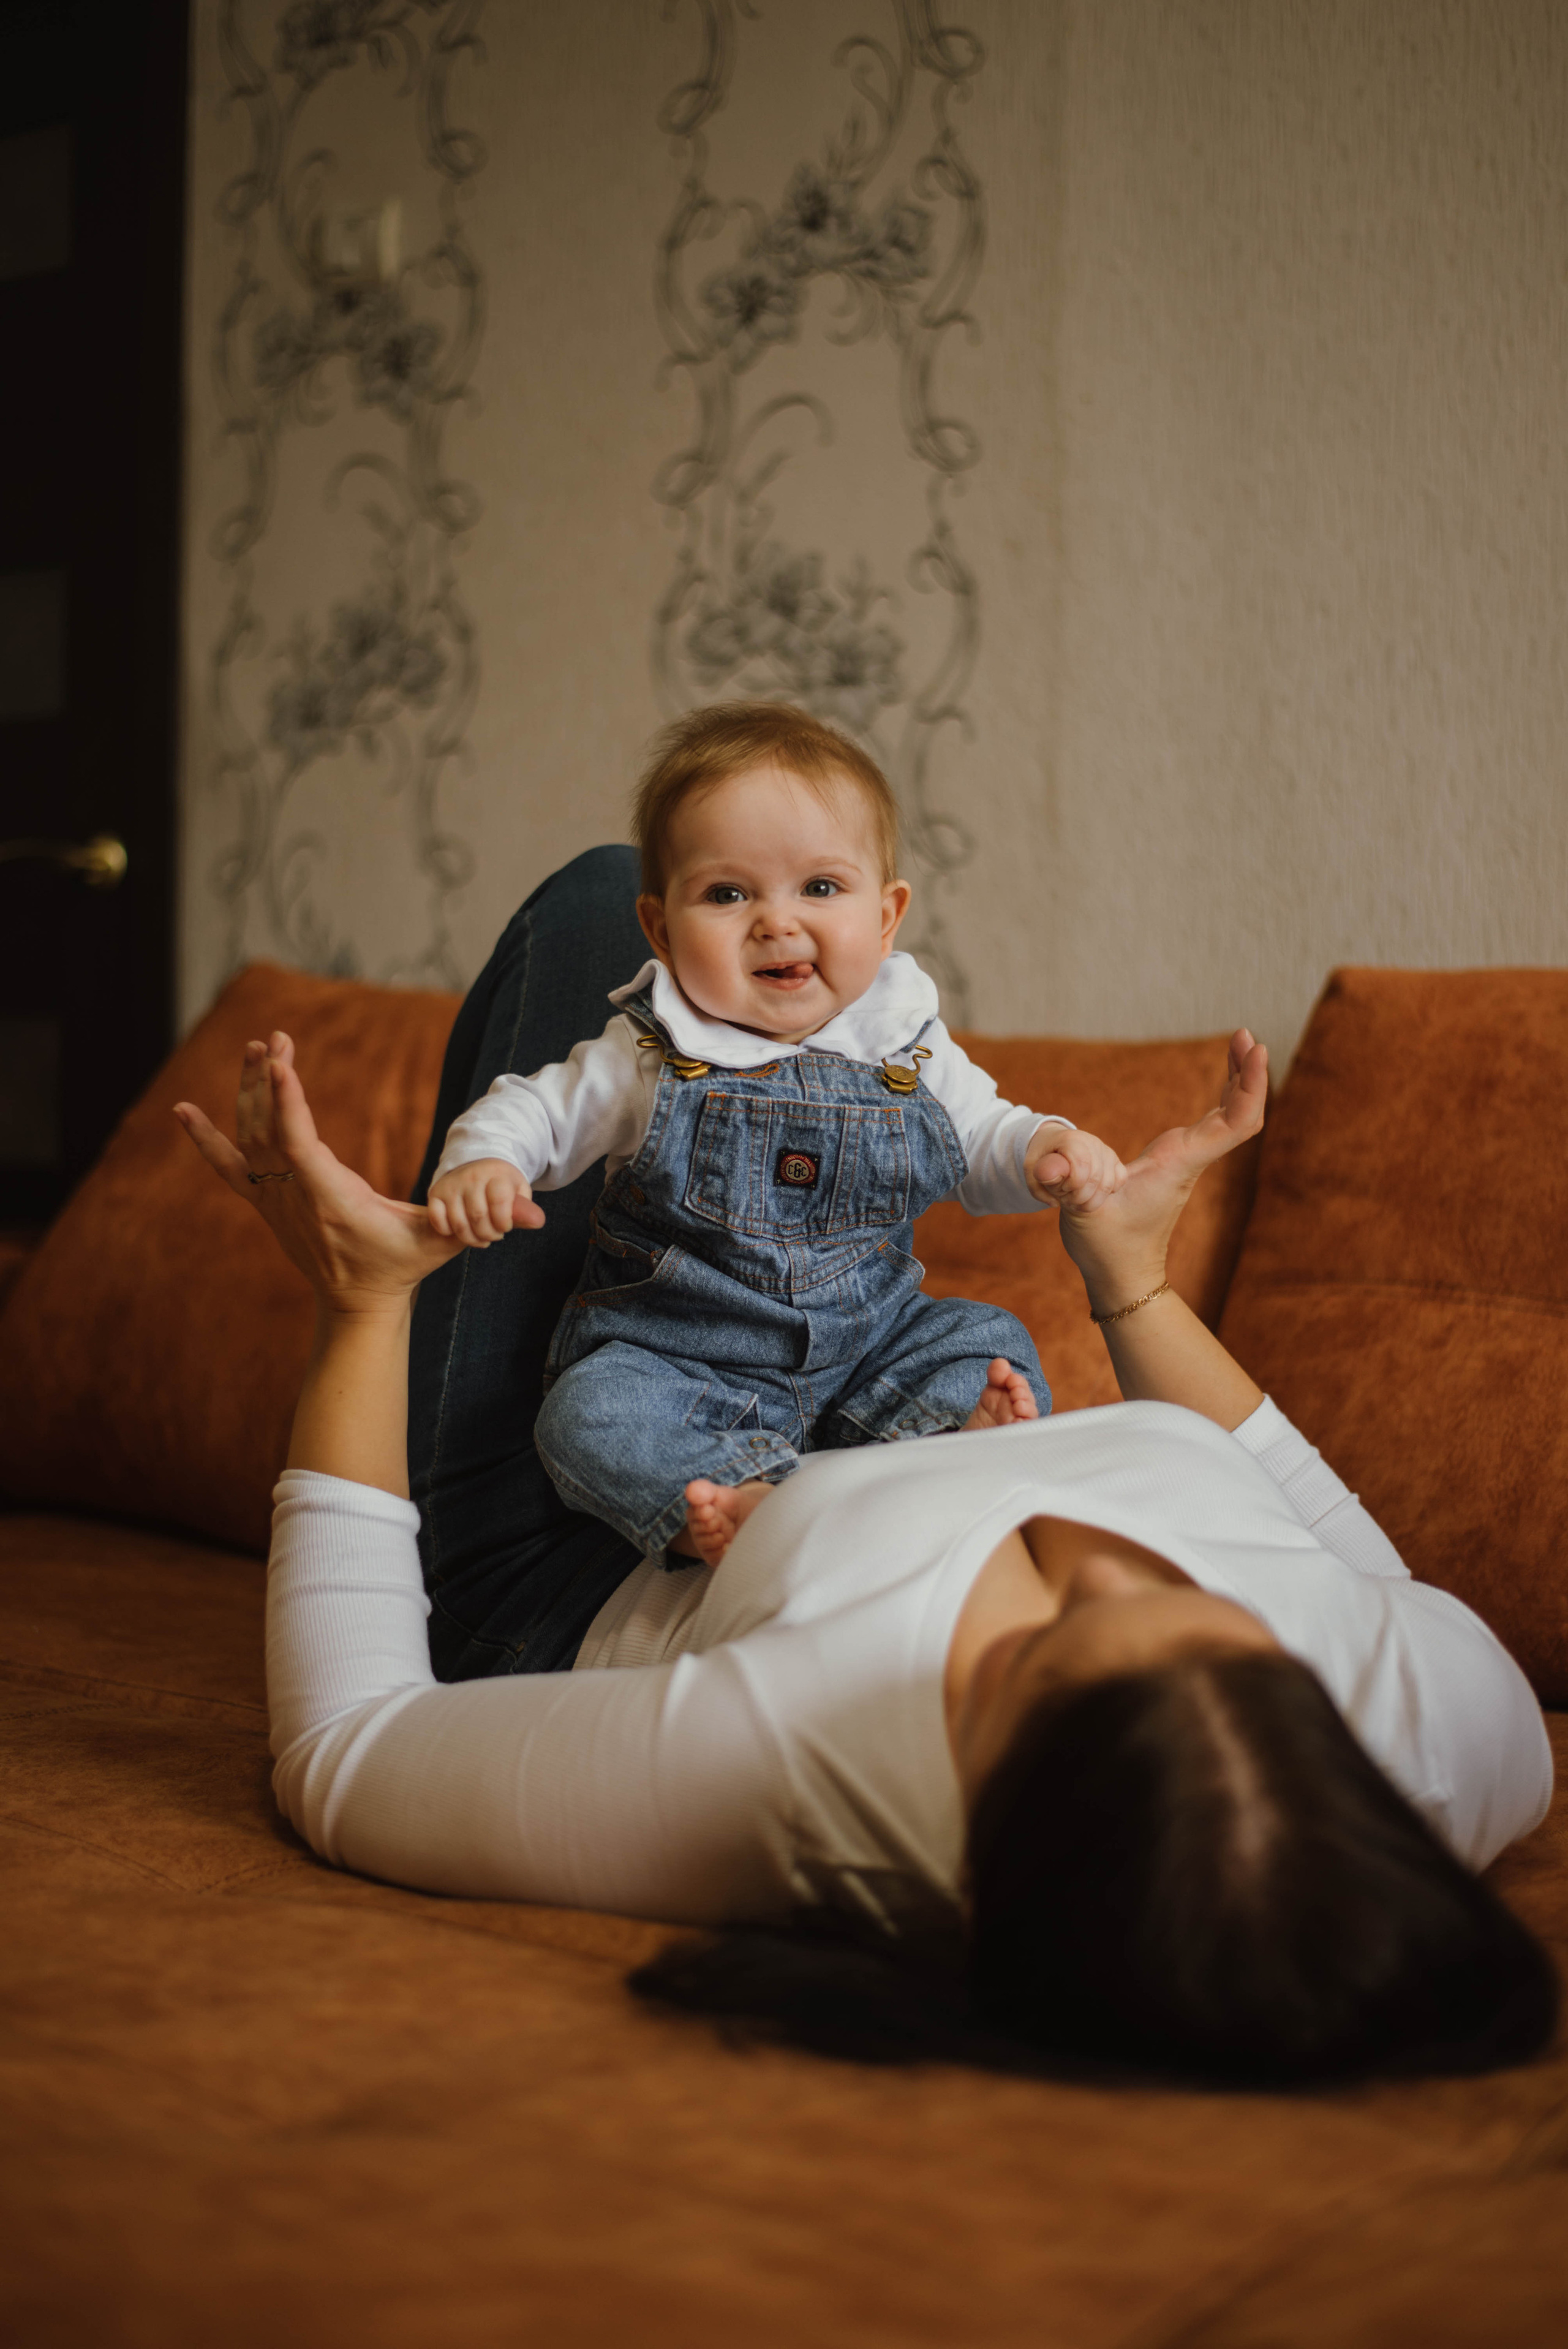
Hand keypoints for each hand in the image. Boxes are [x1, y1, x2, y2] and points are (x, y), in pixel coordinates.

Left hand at [174, 1032, 463, 1311]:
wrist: (357, 1304)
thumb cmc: (402, 1267)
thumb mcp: (440, 1243)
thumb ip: (478, 1223)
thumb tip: (535, 1214)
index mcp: (333, 1202)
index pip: (299, 1146)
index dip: (287, 1102)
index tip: (280, 1060)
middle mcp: (296, 1199)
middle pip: (269, 1131)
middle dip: (269, 1081)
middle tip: (275, 1037)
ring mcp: (276, 1202)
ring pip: (250, 1139)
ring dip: (249, 1091)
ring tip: (254, 1046)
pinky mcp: (267, 1203)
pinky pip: (229, 1167)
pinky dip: (204, 1139)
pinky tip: (182, 1110)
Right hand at [426, 1157, 544, 1245]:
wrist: (475, 1164)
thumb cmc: (500, 1183)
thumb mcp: (518, 1190)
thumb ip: (525, 1209)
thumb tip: (537, 1222)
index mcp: (496, 1174)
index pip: (500, 1203)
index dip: (504, 1222)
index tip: (505, 1226)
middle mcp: (471, 1177)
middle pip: (478, 1217)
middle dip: (489, 1234)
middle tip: (494, 1235)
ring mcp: (451, 1185)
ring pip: (459, 1223)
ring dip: (471, 1238)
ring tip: (480, 1237)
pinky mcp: (435, 1193)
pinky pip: (437, 1219)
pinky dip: (447, 1231)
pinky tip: (459, 1229)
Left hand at [1025, 1122, 1126, 1210]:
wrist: (1055, 1147)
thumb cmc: (1043, 1160)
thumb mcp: (1032, 1168)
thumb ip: (1040, 1179)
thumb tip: (1054, 1200)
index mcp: (1070, 1139)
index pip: (1081, 1167)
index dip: (1070, 1185)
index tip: (1059, 1188)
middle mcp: (1092, 1141)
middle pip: (1095, 1179)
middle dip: (1079, 1198)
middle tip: (1066, 1199)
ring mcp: (1106, 1150)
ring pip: (1108, 1184)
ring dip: (1091, 1201)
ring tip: (1076, 1200)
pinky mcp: (1115, 1160)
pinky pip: (1120, 1180)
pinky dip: (1107, 1193)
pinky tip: (1092, 1193)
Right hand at [1056, 1029, 1267, 1311]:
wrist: (1120, 1274)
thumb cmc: (1105, 1245)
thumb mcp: (1079, 1212)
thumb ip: (1066, 1184)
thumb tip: (1049, 1165)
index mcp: (1178, 1164)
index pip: (1235, 1123)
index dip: (1250, 1086)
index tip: (1253, 1050)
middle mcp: (1189, 1158)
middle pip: (1239, 1112)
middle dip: (1247, 1072)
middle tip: (1246, 1034)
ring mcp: (1185, 1159)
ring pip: (1229, 1115)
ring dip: (1238, 1079)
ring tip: (1239, 1041)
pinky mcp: (1175, 1161)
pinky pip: (1213, 1121)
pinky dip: (1224, 1093)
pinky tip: (1225, 1075)